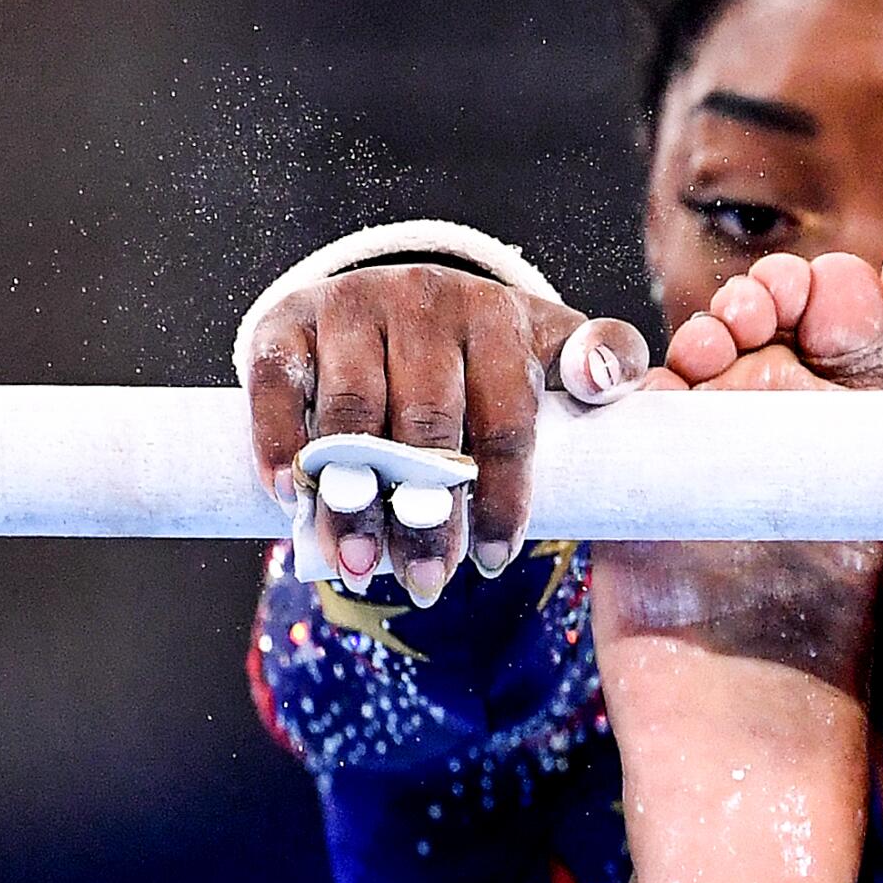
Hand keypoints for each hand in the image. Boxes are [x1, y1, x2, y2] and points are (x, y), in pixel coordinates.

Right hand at [241, 262, 646, 603]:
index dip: (501, 496)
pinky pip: (277, 382)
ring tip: (360, 568)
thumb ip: (606, 363)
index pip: (505, 418)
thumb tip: (603, 383)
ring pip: (352, 415)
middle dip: (425, 514)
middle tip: (428, 585)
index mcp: (498, 319)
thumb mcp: (558, 348)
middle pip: (427, 425)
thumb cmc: (494, 351)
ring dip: (351, 498)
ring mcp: (351, 306)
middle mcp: (424, 302)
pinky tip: (288, 495)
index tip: (496, 562)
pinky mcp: (287, 320)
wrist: (408, 297)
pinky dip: (280, 439)